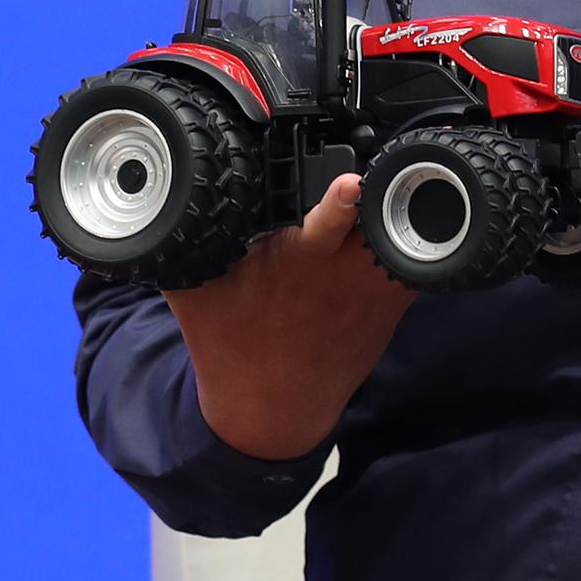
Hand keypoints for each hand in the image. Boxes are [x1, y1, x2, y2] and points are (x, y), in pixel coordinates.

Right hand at [166, 171, 414, 460]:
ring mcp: (371, 283)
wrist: (269, 407)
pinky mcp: (395, 299)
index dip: (341, 197)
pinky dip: (427, 236)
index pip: (322, 215)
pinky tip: (433, 216)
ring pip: (404, 232)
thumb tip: (147, 189)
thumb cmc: (228, 341)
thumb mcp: (190, 289)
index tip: (349, 185)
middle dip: (387, 192)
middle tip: (397, 173)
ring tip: (419, 186)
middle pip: (377, 217)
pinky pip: (423, 259)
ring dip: (408, 207)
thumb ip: (178, 238)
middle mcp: (337, 267)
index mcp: (289, 257)